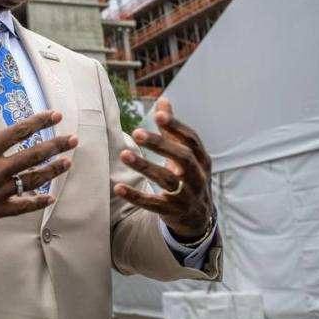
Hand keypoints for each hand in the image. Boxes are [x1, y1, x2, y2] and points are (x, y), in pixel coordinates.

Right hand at [0, 90, 77, 241]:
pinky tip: (49, 198)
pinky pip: (21, 206)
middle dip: (56, 146)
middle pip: (33, 155)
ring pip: (32, 180)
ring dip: (52, 171)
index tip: (55, 115)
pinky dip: (37, 202)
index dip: (39, 122)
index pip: (18, 132)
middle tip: (73, 139)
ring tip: (68, 163)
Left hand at [114, 97, 211, 241]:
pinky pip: (153, 204)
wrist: (197, 217)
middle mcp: (197, 176)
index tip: (159, 115)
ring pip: (167, 180)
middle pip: (182, 157)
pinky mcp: (172, 211)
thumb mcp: (185, 154)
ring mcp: (186, 195)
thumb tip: (163, 100)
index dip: (176, 127)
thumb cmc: (188, 176)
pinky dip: (136, 196)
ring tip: (123, 155)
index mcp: (200, 159)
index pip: (191, 139)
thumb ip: (171, 129)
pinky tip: (118, 187)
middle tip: (136, 132)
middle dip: (160, 144)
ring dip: (145, 167)